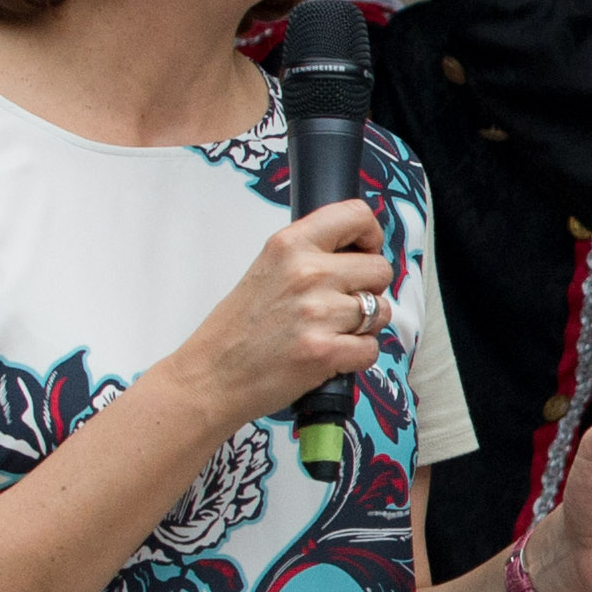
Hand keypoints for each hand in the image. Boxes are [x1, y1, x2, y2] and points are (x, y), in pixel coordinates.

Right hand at [164, 203, 390, 428]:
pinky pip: (372, 348)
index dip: (371, 236)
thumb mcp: (266, 269)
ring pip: (380, 310)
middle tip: (343, 303)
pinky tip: (332, 354)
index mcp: (290, 244)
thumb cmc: (236, 330)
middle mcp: (307, 272)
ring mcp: (317, 313)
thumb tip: (356, 252)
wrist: (211, 376)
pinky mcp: (325, 351)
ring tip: (332, 331)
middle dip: (370, 288)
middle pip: (380, 268)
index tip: (364, 251)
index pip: (357, 215)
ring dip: (365, 325)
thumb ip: (308, 255)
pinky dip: (357, 356)